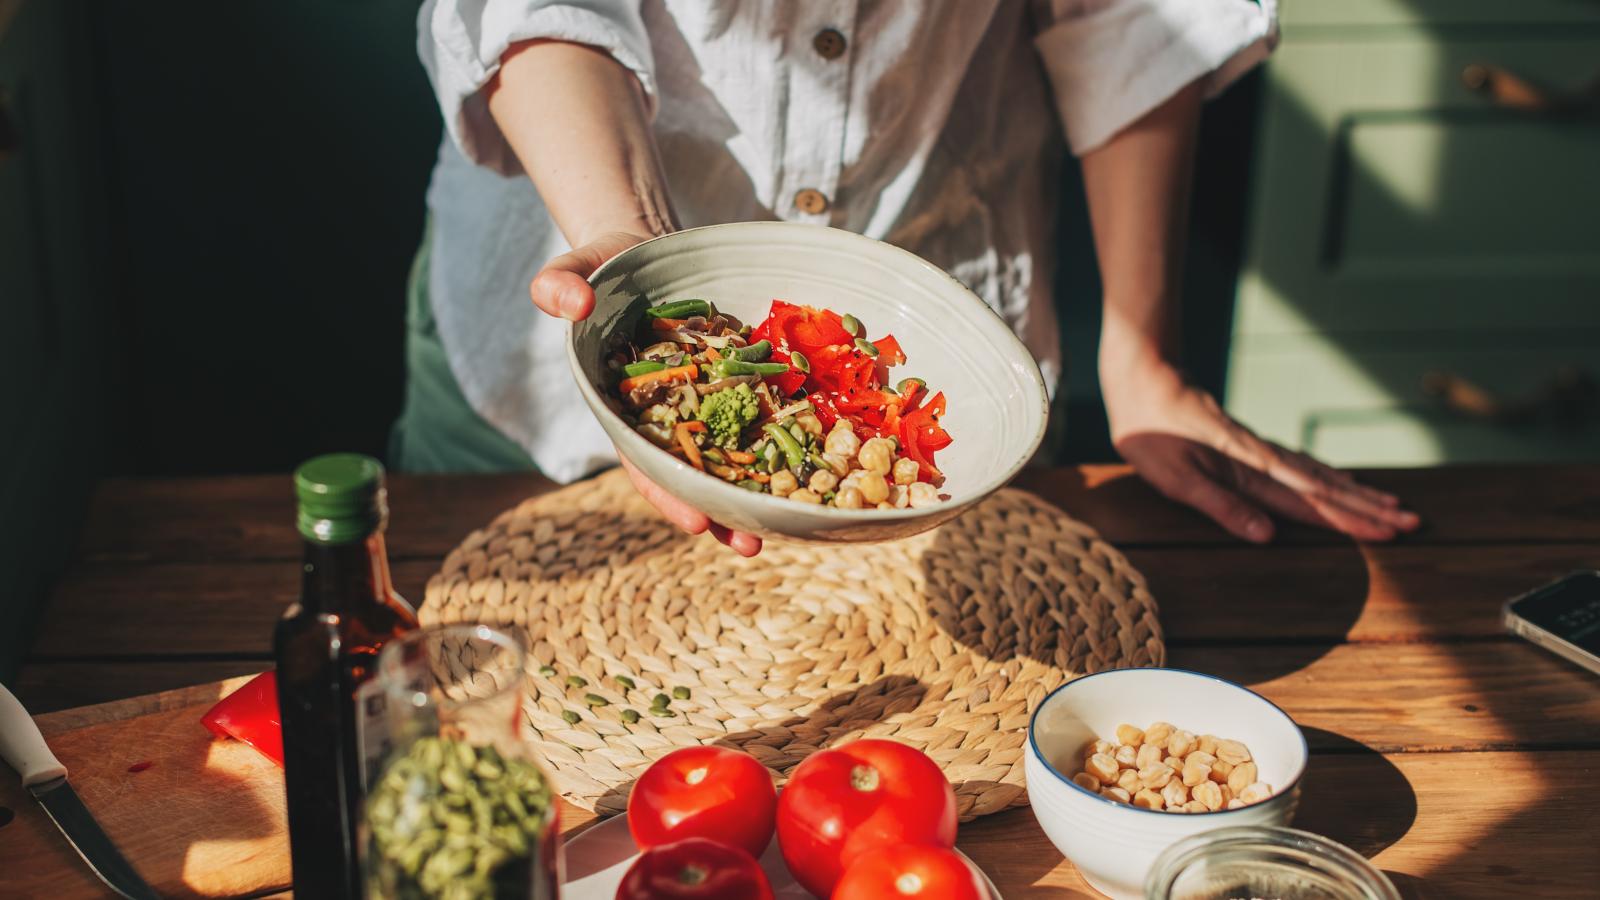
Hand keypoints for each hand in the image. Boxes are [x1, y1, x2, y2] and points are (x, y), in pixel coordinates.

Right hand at [529, 233, 763, 556]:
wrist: (648, 251)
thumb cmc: (607, 265)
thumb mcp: (580, 267)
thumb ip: (562, 284)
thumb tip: (569, 302)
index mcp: (621, 403)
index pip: (642, 458)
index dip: (667, 492)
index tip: (694, 521)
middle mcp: (666, 413)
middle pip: (692, 472)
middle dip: (718, 512)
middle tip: (749, 545)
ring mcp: (705, 400)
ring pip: (732, 454)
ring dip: (756, 491)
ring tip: (790, 524)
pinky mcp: (738, 379)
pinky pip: (764, 412)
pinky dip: (785, 440)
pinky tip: (812, 464)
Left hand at [1103, 360, 1420, 542]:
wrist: (1145, 381)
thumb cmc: (1151, 435)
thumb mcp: (1176, 478)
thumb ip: (1221, 507)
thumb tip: (1269, 536)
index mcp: (1251, 471)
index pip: (1312, 503)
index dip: (1351, 520)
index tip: (1390, 533)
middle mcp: (1265, 460)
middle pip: (1326, 489)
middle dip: (1368, 509)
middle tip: (1412, 523)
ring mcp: (1260, 451)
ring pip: (1319, 475)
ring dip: (1356, 493)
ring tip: (1392, 505)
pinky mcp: (1250, 446)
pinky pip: (1302, 465)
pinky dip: (1328, 476)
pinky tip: (1341, 480)